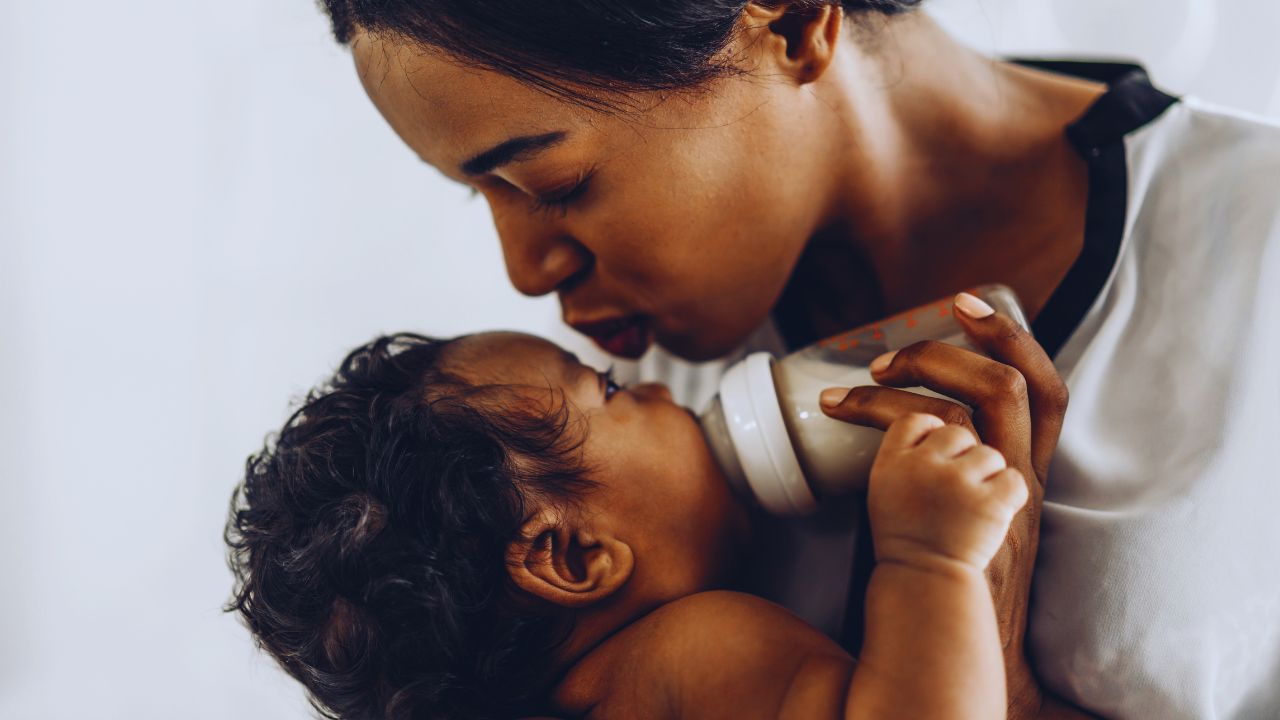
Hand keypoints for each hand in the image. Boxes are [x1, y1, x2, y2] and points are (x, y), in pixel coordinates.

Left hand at [819, 292, 1068, 716]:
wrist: (966, 648)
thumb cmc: (953, 576)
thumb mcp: (969, 513)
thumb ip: (950, 470)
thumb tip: (895, 425)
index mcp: (1027, 470)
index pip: (1046, 390)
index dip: (1011, 337)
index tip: (967, 300)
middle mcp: (1023, 477)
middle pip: (1017, 385)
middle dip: (960, 345)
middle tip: (898, 345)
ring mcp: (999, 497)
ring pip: (977, 406)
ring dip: (916, 376)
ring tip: (867, 372)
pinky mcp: (966, 515)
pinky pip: (929, 444)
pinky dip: (882, 414)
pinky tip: (842, 410)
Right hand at [868, 412, 1027, 573]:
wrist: (927, 588)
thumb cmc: (910, 543)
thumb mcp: (887, 492)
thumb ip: (907, 455)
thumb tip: (935, 422)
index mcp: (891, 465)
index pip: (914, 419)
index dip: (931, 428)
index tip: (935, 444)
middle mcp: (922, 468)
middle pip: (954, 426)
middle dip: (964, 450)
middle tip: (960, 475)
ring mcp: (958, 484)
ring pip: (989, 453)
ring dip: (987, 476)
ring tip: (974, 504)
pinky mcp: (990, 506)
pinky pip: (1012, 479)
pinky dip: (1008, 497)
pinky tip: (994, 513)